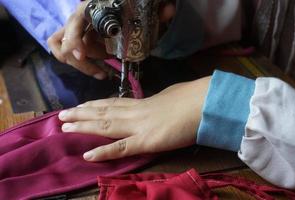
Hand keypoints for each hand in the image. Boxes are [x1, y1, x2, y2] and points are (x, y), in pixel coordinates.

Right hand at [47, 1, 175, 79]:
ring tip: (102, 73)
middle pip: (61, 40)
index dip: (73, 38)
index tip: (82, 55)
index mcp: (92, 8)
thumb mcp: (143, 9)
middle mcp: (80, 20)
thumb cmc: (132, 8)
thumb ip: (157, 10)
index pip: (74, 20)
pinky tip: (102, 72)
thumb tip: (169, 11)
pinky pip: (74, 58)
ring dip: (83, 65)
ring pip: (64, 52)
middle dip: (77, 58)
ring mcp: (79, 33)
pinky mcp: (82, 44)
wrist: (127, 9)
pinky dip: (86, 67)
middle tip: (98, 70)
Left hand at [58, 76, 210, 161]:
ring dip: (84, 126)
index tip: (80, 105)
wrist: (203, 101)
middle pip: (103, 111)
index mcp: (142, 103)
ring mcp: (139, 127)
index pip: (113, 103)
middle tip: (61, 115)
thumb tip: (157, 102)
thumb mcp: (171, 95)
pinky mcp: (147, 141)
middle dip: (81, 114)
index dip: (95, 104)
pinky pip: (122, 148)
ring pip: (105, 125)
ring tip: (65, 127)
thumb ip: (159, 100)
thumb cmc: (191, 97)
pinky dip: (104, 151)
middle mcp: (135, 113)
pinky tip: (88, 155)